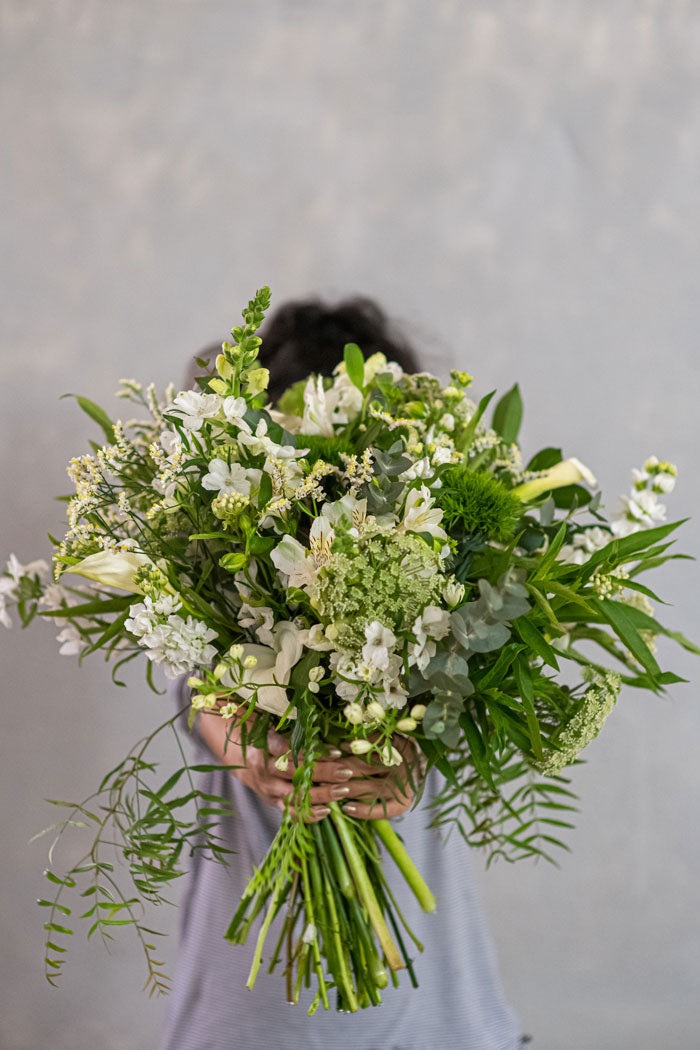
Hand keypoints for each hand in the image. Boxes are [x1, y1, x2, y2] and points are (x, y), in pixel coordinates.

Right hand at [195, 711, 420, 821]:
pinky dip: (306, 813)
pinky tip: (326, 811)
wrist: (217, 734)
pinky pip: (287, 810)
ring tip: (343, 792)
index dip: (314, 754)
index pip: (289, 753)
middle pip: (295, 776)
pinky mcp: (265, 796)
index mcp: (257, 747)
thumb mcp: (261, 714)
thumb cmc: (243, 719)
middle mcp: (260, 771)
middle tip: (348, 772)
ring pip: (294, 797)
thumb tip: (317, 723)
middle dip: (324, 775)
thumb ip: (284, 722)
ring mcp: (262, 787)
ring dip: (320, 795)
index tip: (336, 751)